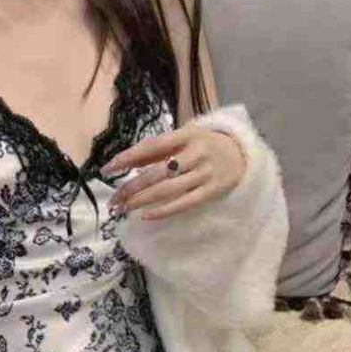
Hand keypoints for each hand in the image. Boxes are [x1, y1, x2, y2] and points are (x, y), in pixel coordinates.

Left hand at [102, 122, 246, 219]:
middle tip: (114, 200)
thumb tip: (125, 160)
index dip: (127, 158)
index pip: (150, 147)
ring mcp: (204, 173)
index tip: (107, 169)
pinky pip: (184, 203)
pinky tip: (145, 216)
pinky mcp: (211, 191)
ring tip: (124, 209)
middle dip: (131, 188)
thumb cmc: (205, 145)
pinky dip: (163, 211)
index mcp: (185, 136)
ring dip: (142, 201)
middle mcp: (195, 153)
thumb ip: (157, 149)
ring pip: (167, 190)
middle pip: (156, 173)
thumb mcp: (184, 138)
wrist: (243, 153)